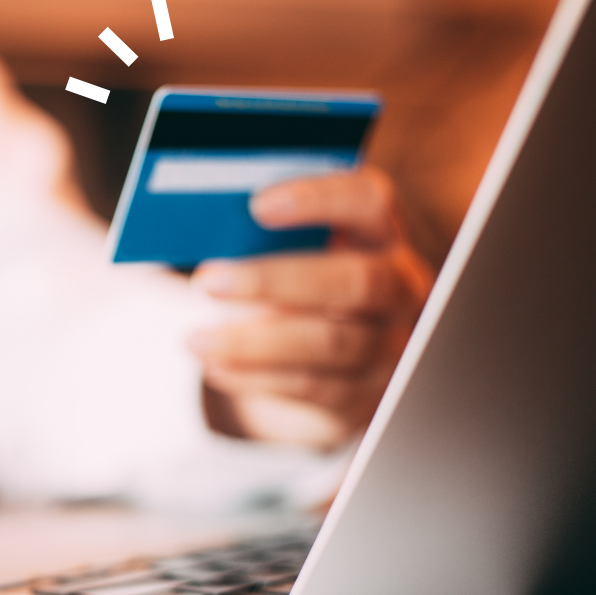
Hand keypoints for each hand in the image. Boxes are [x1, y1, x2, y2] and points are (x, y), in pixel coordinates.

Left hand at [188, 166, 433, 448]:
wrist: (336, 360)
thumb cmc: (300, 283)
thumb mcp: (292, 254)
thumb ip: (263, 238)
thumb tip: (203, 233)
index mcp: (380, 235)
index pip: (368, 201)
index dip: (319, 199)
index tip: (257, 205)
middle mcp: (399, 287)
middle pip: (355, 280)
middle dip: (274, 281)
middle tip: (207, 282)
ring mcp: (390, 345)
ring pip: (330, 343)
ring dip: (253, 343)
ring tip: (195, 339)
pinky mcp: (366, 395)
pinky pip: (313, 387)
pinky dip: (256, 377)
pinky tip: (215, 366)